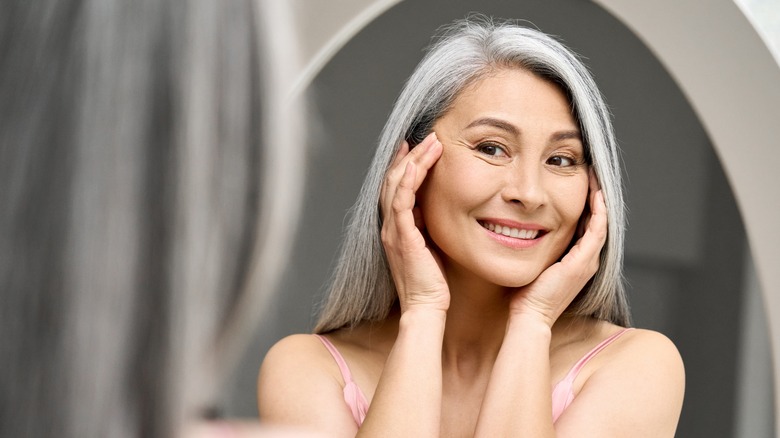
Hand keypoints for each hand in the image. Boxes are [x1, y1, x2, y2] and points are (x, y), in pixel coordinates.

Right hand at [380, 133, 448, 313]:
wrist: (426, 307)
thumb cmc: (433, 283)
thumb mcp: (430, 247)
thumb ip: (428, 227)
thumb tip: (436, 210)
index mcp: (396, 228)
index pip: (396, 188)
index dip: (404, 165)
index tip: (415, 147)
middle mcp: (390, 226)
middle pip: (393, 180)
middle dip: (410, 155)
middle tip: (426, 136)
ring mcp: (393, 230)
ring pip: (396, 185)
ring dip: (413, 160)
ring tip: (431, 142)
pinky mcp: (402, 236)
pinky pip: (401, 201)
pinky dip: (408, 180)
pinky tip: (417, 164)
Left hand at [508, 169, 607, 326]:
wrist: (529, 315)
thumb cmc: (525, 294)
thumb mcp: (534, 262)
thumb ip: (534, 246)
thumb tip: (520, 228)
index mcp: (577, 261)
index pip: (587, 226)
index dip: (586, 204)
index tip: (580, 183)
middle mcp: (587, 261)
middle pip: (597, 222)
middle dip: (595, 197)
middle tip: (592, 173)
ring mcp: (587, 262)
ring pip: (601, 223)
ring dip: (600, 199)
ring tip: (596, 177)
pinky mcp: (582, 262)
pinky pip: (596, 231)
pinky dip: (598, 211)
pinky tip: (596, 194)